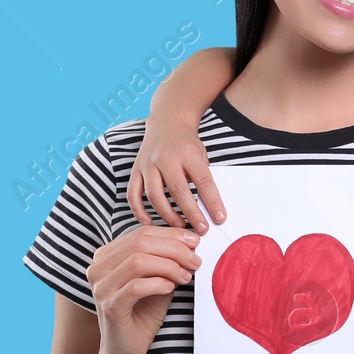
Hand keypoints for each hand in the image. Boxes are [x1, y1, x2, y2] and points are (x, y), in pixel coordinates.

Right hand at [86, 226, 202, 353]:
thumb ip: (167, 259)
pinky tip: (171, 288)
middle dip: (174, 249)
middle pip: (140, 243)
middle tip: (195, 260)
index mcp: (107, 255)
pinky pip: (136, 286)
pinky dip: (158, 283)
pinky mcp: (109, 306)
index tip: (195, 242)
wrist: (127, 350)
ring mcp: (101, 287)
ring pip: (138, 261)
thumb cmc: (144, 312)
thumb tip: (191, 241)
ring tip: (186, 276)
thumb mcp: (158, 278)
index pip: (142, 232)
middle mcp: (98, 267)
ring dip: (169, 266)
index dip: (172, 234)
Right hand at [127, 118, 225, 233]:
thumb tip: (211, 208)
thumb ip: (203, 178)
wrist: (167, 123)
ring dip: (167, 215)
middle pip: (178, 191)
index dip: (212, 202)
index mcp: (188, 153)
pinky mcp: (135, 170)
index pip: (203, 181)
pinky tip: (149, 223)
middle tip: (201, 230)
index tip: (219, 218)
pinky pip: (133, 194)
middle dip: (191, 214)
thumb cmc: (187, 143)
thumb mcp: (201, 155)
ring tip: (180, 227)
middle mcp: (166, 158)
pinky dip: (139, 211)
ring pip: (155, 195)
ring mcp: (148, 164)